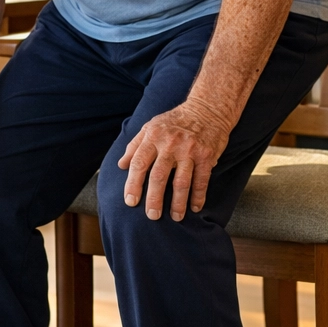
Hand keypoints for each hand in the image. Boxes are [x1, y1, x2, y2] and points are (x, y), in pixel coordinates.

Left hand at [118, 101, 230, 220]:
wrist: (207, 108)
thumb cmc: (175, 121)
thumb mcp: (151, 126)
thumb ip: (134, 146)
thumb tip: (120, 165)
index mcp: (153, 137)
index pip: (139, 163)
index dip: (133, 184)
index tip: (131, 202)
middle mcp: (170, 144)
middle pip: (159, 176)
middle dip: (154, 198)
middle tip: (152, 215)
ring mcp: (189, 150)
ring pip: (182, 181)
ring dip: (178, 202)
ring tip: (176, 217)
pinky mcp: (206, 155)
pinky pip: (202, 179)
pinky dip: (199, 195)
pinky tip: (195, 207)